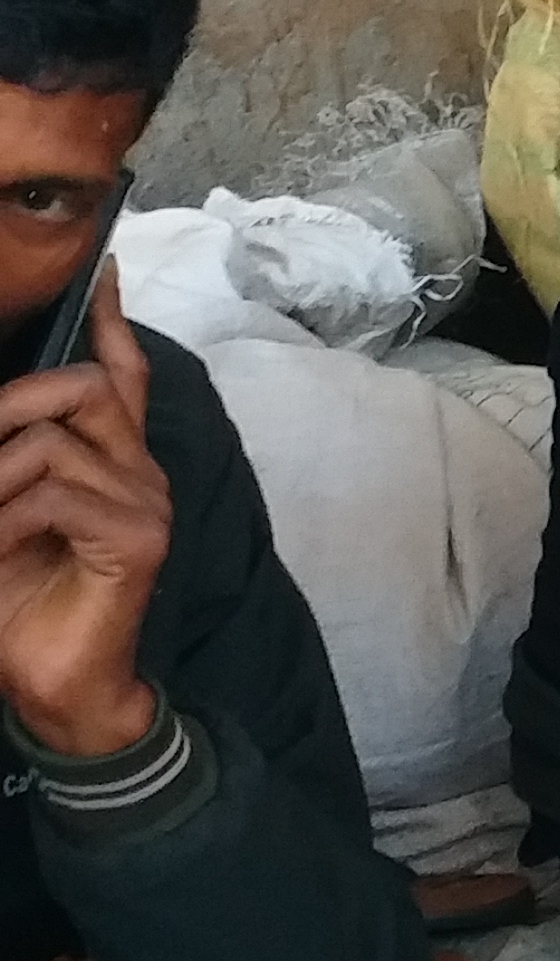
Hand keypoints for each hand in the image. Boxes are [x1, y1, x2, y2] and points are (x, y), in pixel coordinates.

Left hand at [0, 277, 166, 758]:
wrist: (55, 691)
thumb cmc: (20, 608)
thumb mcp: (1, 519)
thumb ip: (6, 469)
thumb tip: (0, 428)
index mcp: (114, 467)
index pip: (119, 377)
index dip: (108, 324)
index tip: (102, 269)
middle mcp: (141, 474)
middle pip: (82, 389)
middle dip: (10, 403)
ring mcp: (145, 503)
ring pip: (53, 440)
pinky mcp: (138, 538)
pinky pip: (54, 493)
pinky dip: (2, 520)